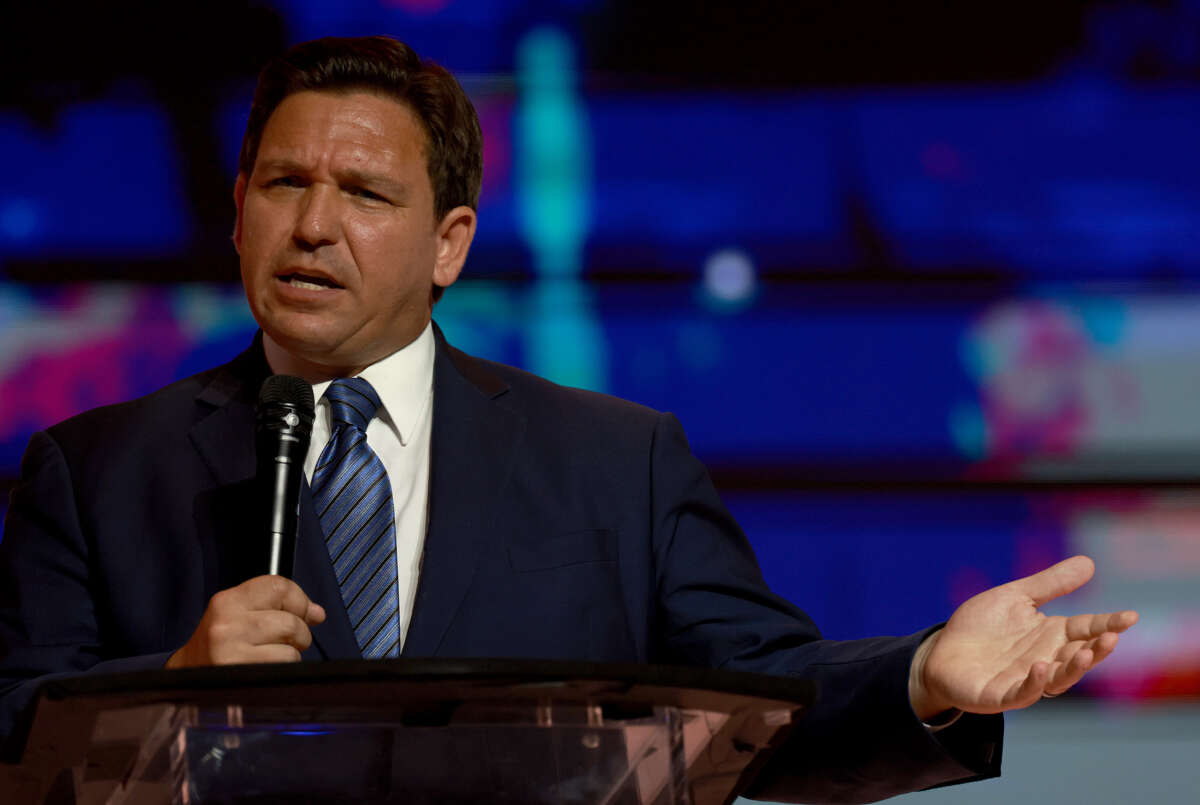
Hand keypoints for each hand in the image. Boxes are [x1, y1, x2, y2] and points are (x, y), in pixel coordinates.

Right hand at [166, 575, 326, 667]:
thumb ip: (279, 607)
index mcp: (227, 601)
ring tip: (270, 657)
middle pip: (291, 621)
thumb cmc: (221, 645)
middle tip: (285, 642)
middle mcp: (227, 623)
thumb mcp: (240, 615)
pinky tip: (265, 671)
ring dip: (290, 655)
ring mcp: (231, 651)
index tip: (305, 612)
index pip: (279, 587)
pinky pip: (284, 668)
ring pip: (291, 648)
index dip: (301, 601)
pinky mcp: (240, 675)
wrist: (186, 677)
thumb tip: (317, 613)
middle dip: (299, 634)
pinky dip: (283, 671)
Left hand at [908, 555, 1137, 720]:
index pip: (1086, 628)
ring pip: (1057, 679)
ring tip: (1083, 652)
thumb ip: (1050, 584)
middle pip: (1078, 657)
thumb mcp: (1015, 597)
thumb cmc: (981, 626)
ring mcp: (1024, 679)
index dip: (1108, 624)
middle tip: (1112, 637)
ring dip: (1073, 669)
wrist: (941, 651)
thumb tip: (1089, 562)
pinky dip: (1033, 684)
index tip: (1130, 616)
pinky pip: (1021, 694)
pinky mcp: (1000, 696)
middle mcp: (1045, 658)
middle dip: (1097, 650)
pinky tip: (1039, 668)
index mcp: (1051, 635)